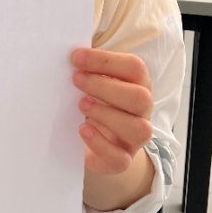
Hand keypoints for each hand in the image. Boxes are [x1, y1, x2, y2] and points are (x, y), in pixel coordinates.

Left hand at [72, 48, 152, 175]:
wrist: (96, 143)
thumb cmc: (95, 103)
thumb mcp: (94, 83)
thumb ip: (88, 68)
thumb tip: (70, 52)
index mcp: (138, 85)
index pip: (134, 67)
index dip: (106, 61)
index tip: (76, 58)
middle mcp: (142, 111)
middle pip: (141, 98)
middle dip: (105, 87)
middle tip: (76, 80)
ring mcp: (135, 138)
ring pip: (138, 129)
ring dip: (106, 114)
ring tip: (81, 105)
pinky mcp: (123, 160)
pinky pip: (121, 158)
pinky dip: (100, 144)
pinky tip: (83, 129)